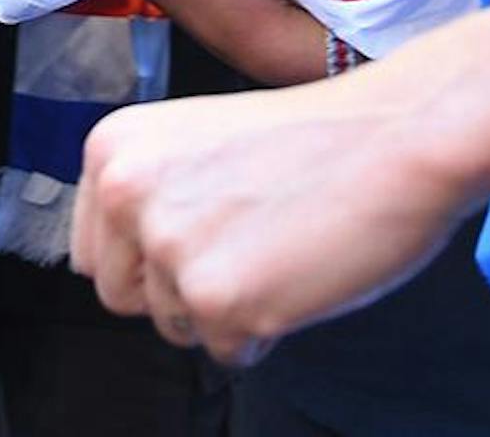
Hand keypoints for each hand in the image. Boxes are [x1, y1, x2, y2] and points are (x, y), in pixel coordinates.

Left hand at [70, 19, 489, 363]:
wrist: (397, 139)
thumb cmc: (319, 138)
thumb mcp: (198, 142)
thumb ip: (153, 193)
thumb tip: (135, 260)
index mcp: (115, 150)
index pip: (92, 250)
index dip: (146, 259)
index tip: (192, 244)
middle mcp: (126, 195)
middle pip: (123, 296)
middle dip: (178, 291)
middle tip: (244, 250)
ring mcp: (170, 249)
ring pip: (177, 326)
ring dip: (227, 308)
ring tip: (278, 251)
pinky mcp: (218, 300)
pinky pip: (227, 352)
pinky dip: (265, 330)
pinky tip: (296, 276)